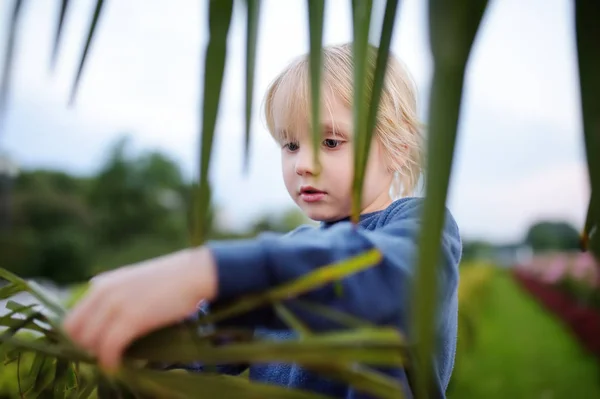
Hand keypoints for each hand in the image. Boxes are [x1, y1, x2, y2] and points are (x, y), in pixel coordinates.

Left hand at [62, 247, 217, 370]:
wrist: (193, 273)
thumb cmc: (168, 279)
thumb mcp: (133, 280)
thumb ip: (114, 292)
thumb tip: (102, 316)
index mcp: (101, 284)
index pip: (72, 319)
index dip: (80, 337)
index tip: (96, 345)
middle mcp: (103, 292)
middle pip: (76, 332)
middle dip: (87, 348)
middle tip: (106, 353)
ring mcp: (117, 305)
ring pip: (89, 342)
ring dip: (99, 355)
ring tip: (115, 359)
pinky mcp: (132, 318)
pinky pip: (109, 347)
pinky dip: (110, 361)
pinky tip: (117, 365)